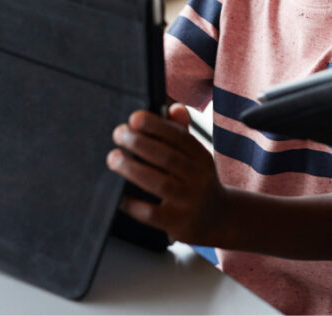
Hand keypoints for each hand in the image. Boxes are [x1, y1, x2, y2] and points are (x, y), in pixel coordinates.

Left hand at [106, 104, 224, 243]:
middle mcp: (199, 178)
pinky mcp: (178, 223)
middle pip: (168, 157)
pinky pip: (153, 213)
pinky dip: (134, 204)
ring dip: (134, 168)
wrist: (217, 219)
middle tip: (118, 133)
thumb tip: (174, 107)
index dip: (157, 126)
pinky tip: (119, 196)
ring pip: (160, 183)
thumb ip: (182, 133)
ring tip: (114, 157)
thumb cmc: (198, 182)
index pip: (180, 138)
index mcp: (201, 158)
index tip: (134, 117)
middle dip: (141, 143)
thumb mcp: (197, 158)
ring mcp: (189, 202)